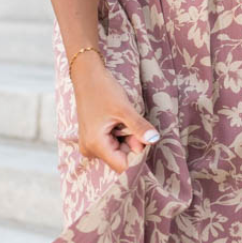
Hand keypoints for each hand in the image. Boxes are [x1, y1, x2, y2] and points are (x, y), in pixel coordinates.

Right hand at [66, 51, 158, 174]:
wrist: (86, 76)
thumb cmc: (103, 90)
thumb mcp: (124, 109)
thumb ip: (139, 127)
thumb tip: (155, 140)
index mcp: (96, 145)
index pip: (122, 166)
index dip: (137, 158)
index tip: (145, 142)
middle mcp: (90, 150)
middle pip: (121, 159)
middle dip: (133, 145)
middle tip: (132, 124)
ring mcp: (90, 146)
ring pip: (118, 152)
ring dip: (127, 140)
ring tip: (122, 120)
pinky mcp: (92, 140)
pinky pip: (112, 146)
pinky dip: (120, 136)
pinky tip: (117, 122)